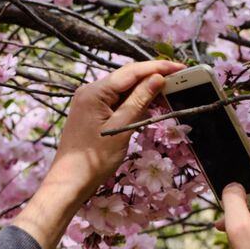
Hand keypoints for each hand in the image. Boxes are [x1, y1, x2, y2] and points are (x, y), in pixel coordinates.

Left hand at [13, 59, 182, 248]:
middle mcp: (90, 91)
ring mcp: (90, 101)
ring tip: (169, 94)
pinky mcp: (92, 112)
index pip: (131, 71)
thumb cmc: (94, 159)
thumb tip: (157, 79)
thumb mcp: (122, 129)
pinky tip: (150, 106)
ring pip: (123, 89)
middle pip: (127, 77)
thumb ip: (139, 101)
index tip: (179, 67)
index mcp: (95, 92)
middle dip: (152, 77)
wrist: (70, 181)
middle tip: (178, 80)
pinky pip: (117, 101)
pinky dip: (134, 102)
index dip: (157, 68)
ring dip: (145, 91)